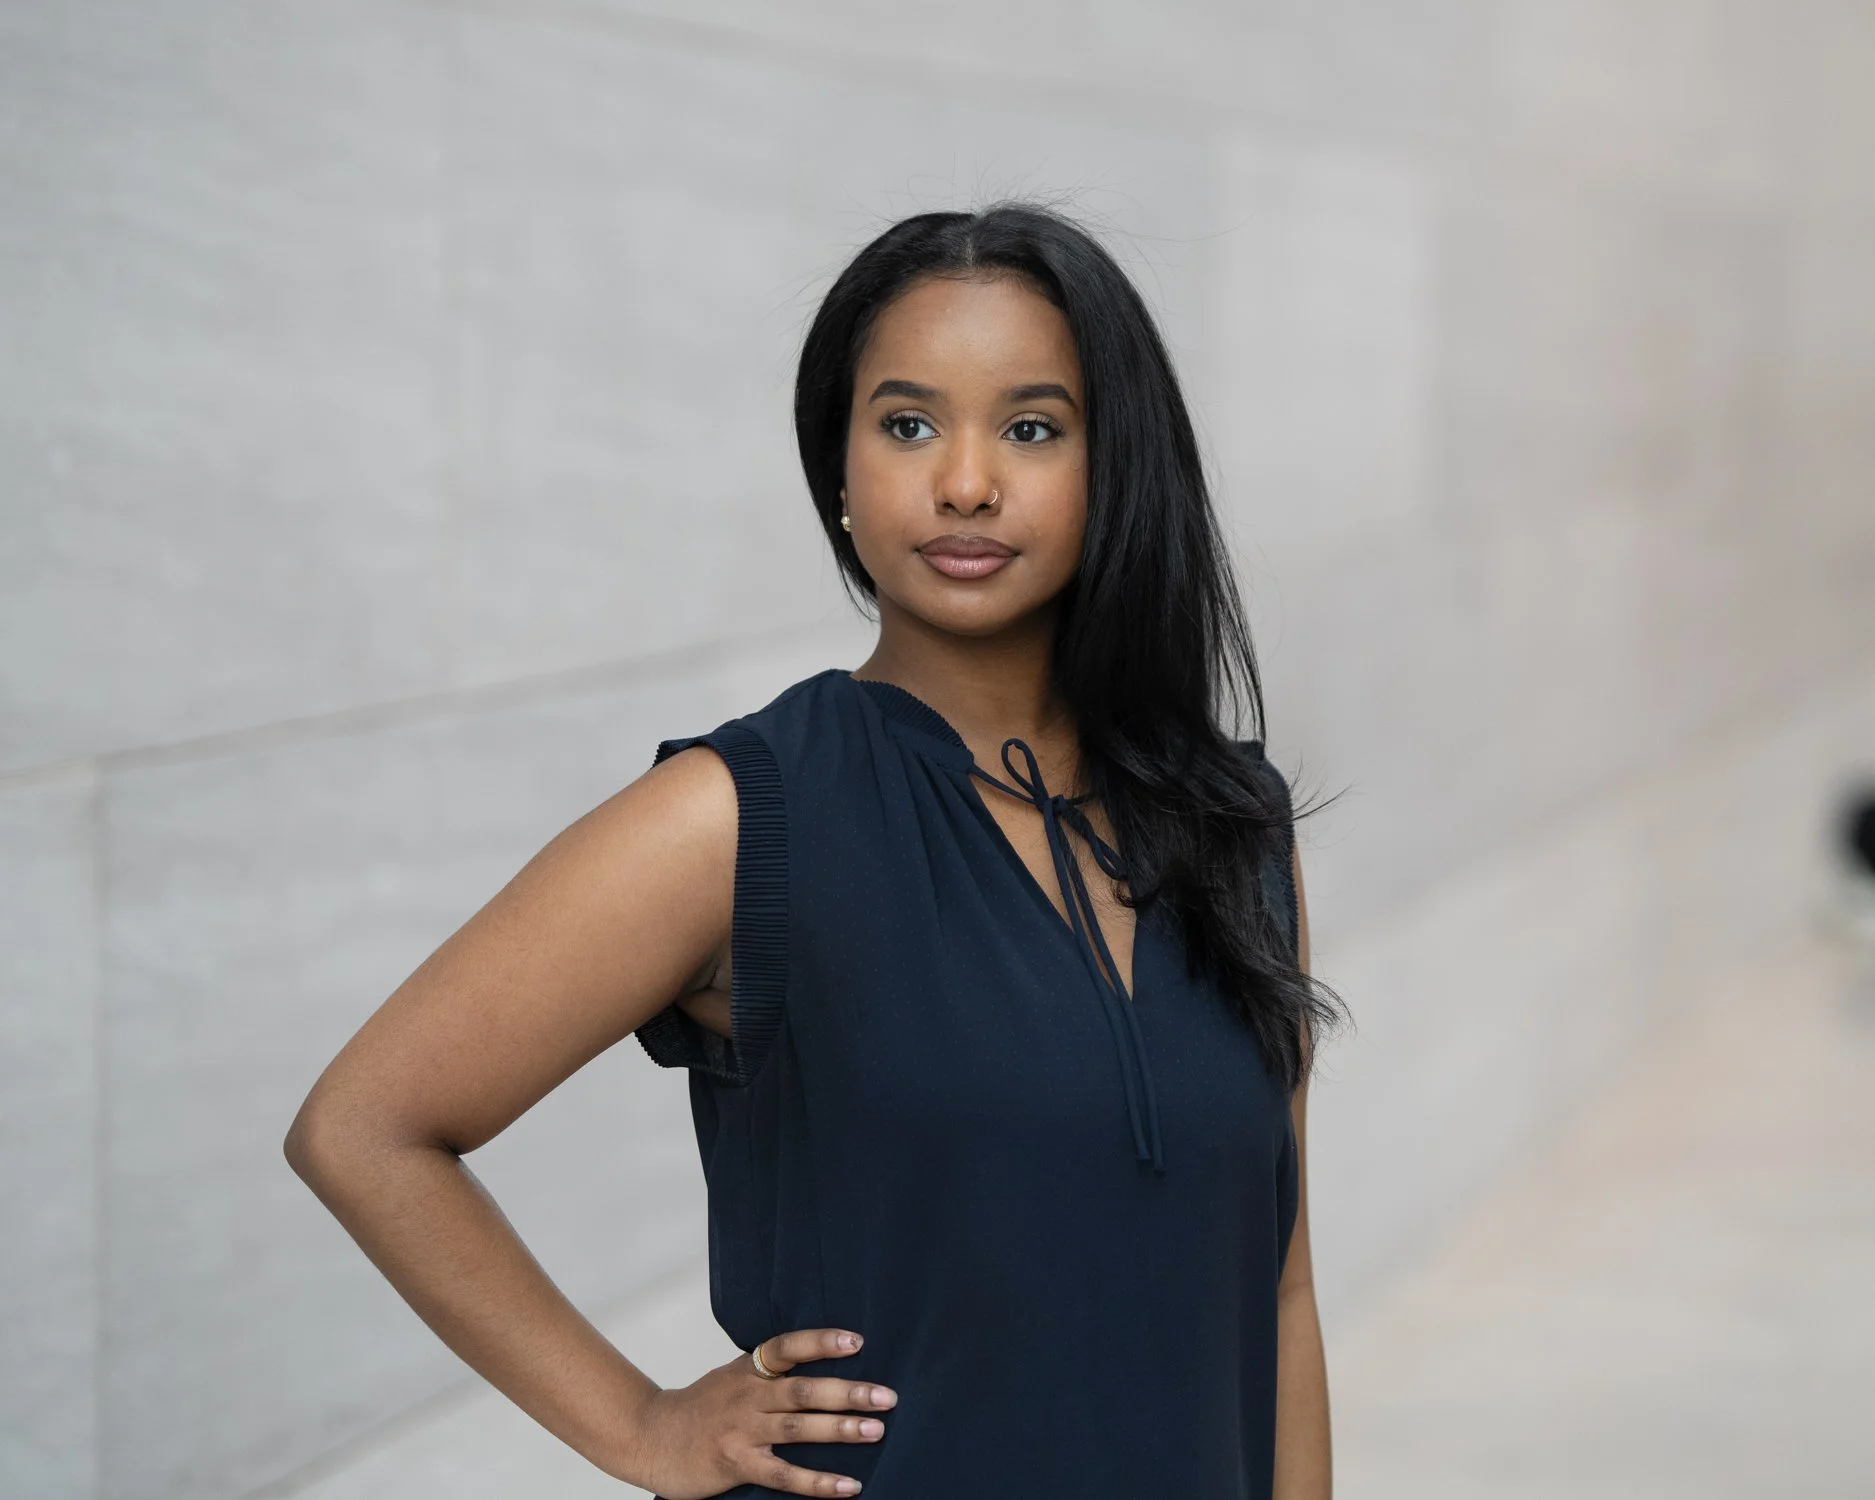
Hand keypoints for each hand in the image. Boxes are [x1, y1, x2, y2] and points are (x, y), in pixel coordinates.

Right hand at [625, 1326, 896, 1497]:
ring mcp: (742, 1430)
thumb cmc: (700, 1408)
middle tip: (887, 1396)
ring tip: (876, 1430)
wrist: (650, 1437)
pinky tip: (847, 1486)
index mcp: (749, 1369)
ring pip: (799, 1428)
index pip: (788, 1347)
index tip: (857, 1341)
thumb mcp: (733, 1378)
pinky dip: (818, 1481)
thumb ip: (770, 1374)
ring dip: (840, 1430)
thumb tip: (823, 1371)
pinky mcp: (738, 1464)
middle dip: (848, 1392)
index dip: (821, 1342)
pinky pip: (785, 1474)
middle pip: (803, 1389)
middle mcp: (748, 1395)